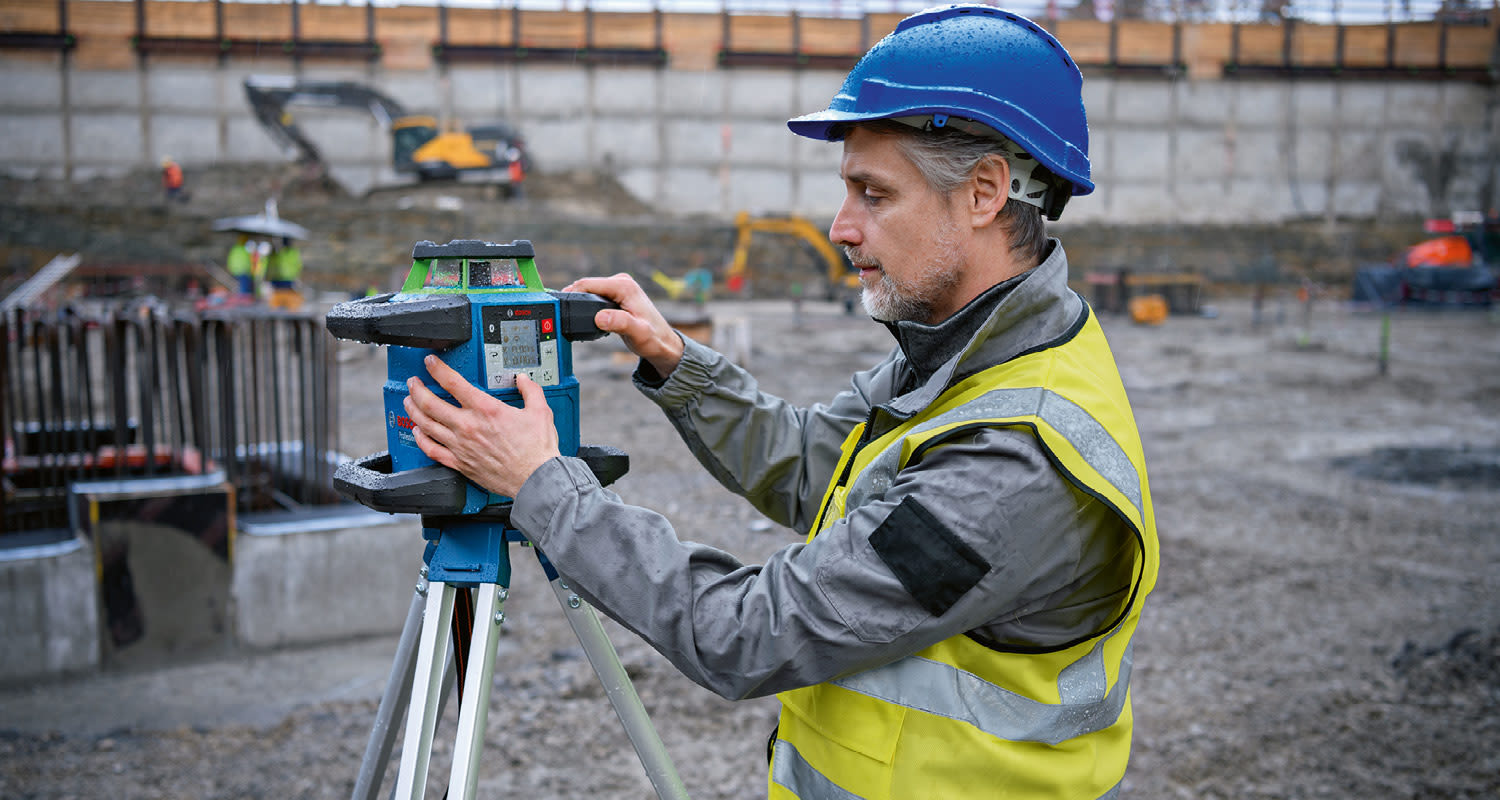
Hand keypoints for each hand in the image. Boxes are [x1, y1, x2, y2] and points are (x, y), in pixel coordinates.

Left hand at [403, 355, 558, 498]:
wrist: (535, 479)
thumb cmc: (537, 450)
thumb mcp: (540, 411)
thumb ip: (531, 391)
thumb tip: (524, 380)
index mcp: (486, 409)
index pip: (453, 382)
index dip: (437, 369)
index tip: (431, 363)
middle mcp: (468, 426)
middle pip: (431, 403)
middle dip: (417, 389)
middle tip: (414, 382)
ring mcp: (461, 446)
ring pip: (427, 424)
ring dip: (414, 410)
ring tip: (409, 402)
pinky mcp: (460, 463)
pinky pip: (432, 450)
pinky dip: (421, 439)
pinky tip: (418, 432)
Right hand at [563, 274, 683, 376]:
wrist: (662, 343)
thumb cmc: (653, 339)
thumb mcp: (637, 333)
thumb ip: (620, 323)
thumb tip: (600, 318)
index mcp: (624, 286)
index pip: (588, 284)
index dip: (572, 294)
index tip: (560, 307)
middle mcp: (621, 282)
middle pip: (587, 286)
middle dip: (574, 299)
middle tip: (564, 316)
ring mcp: (618, 288)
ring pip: (589, 291)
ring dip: (580, 302)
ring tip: (572, 317)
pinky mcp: (616, 295)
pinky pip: (595, 296)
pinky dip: (587, 304)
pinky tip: (584, 316)